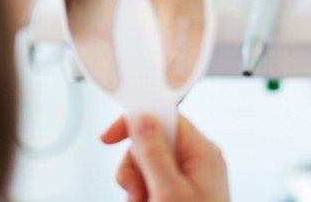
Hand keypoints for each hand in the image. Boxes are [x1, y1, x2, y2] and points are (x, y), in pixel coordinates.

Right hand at [101, 114, 228, 201]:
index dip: (135, 121)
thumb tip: (141, 118)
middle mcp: (195, 161)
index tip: (109, 137)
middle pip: (149, 141)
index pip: (164, 117)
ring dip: (135, 185)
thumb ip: (154, 154)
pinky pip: (148, 181)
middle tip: (136, 191)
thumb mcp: (169, 194)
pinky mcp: (177, 192)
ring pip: (144, 163)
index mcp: (201, 152)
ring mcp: (187, 177)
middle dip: (134, 166)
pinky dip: (140, 194)